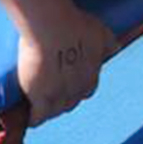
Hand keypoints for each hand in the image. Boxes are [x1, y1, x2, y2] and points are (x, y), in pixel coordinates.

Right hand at [17, 7, 119, 126]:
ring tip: (37, 104)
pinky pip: (38, 117)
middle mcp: (78, 90)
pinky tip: (27, 116)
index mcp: (92, 77)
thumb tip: (116, 48)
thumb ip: (109, 42)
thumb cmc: (76, 25)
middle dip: (62, 99)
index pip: (86, 91)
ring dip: (48, 110)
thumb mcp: (100, 31)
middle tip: (50, 91)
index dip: (77, 88)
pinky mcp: (40, 97)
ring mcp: (59, 95)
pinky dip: (34, 118)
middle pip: (70, 103)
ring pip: (55, 112)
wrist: (53, 26)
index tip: (68, 82)